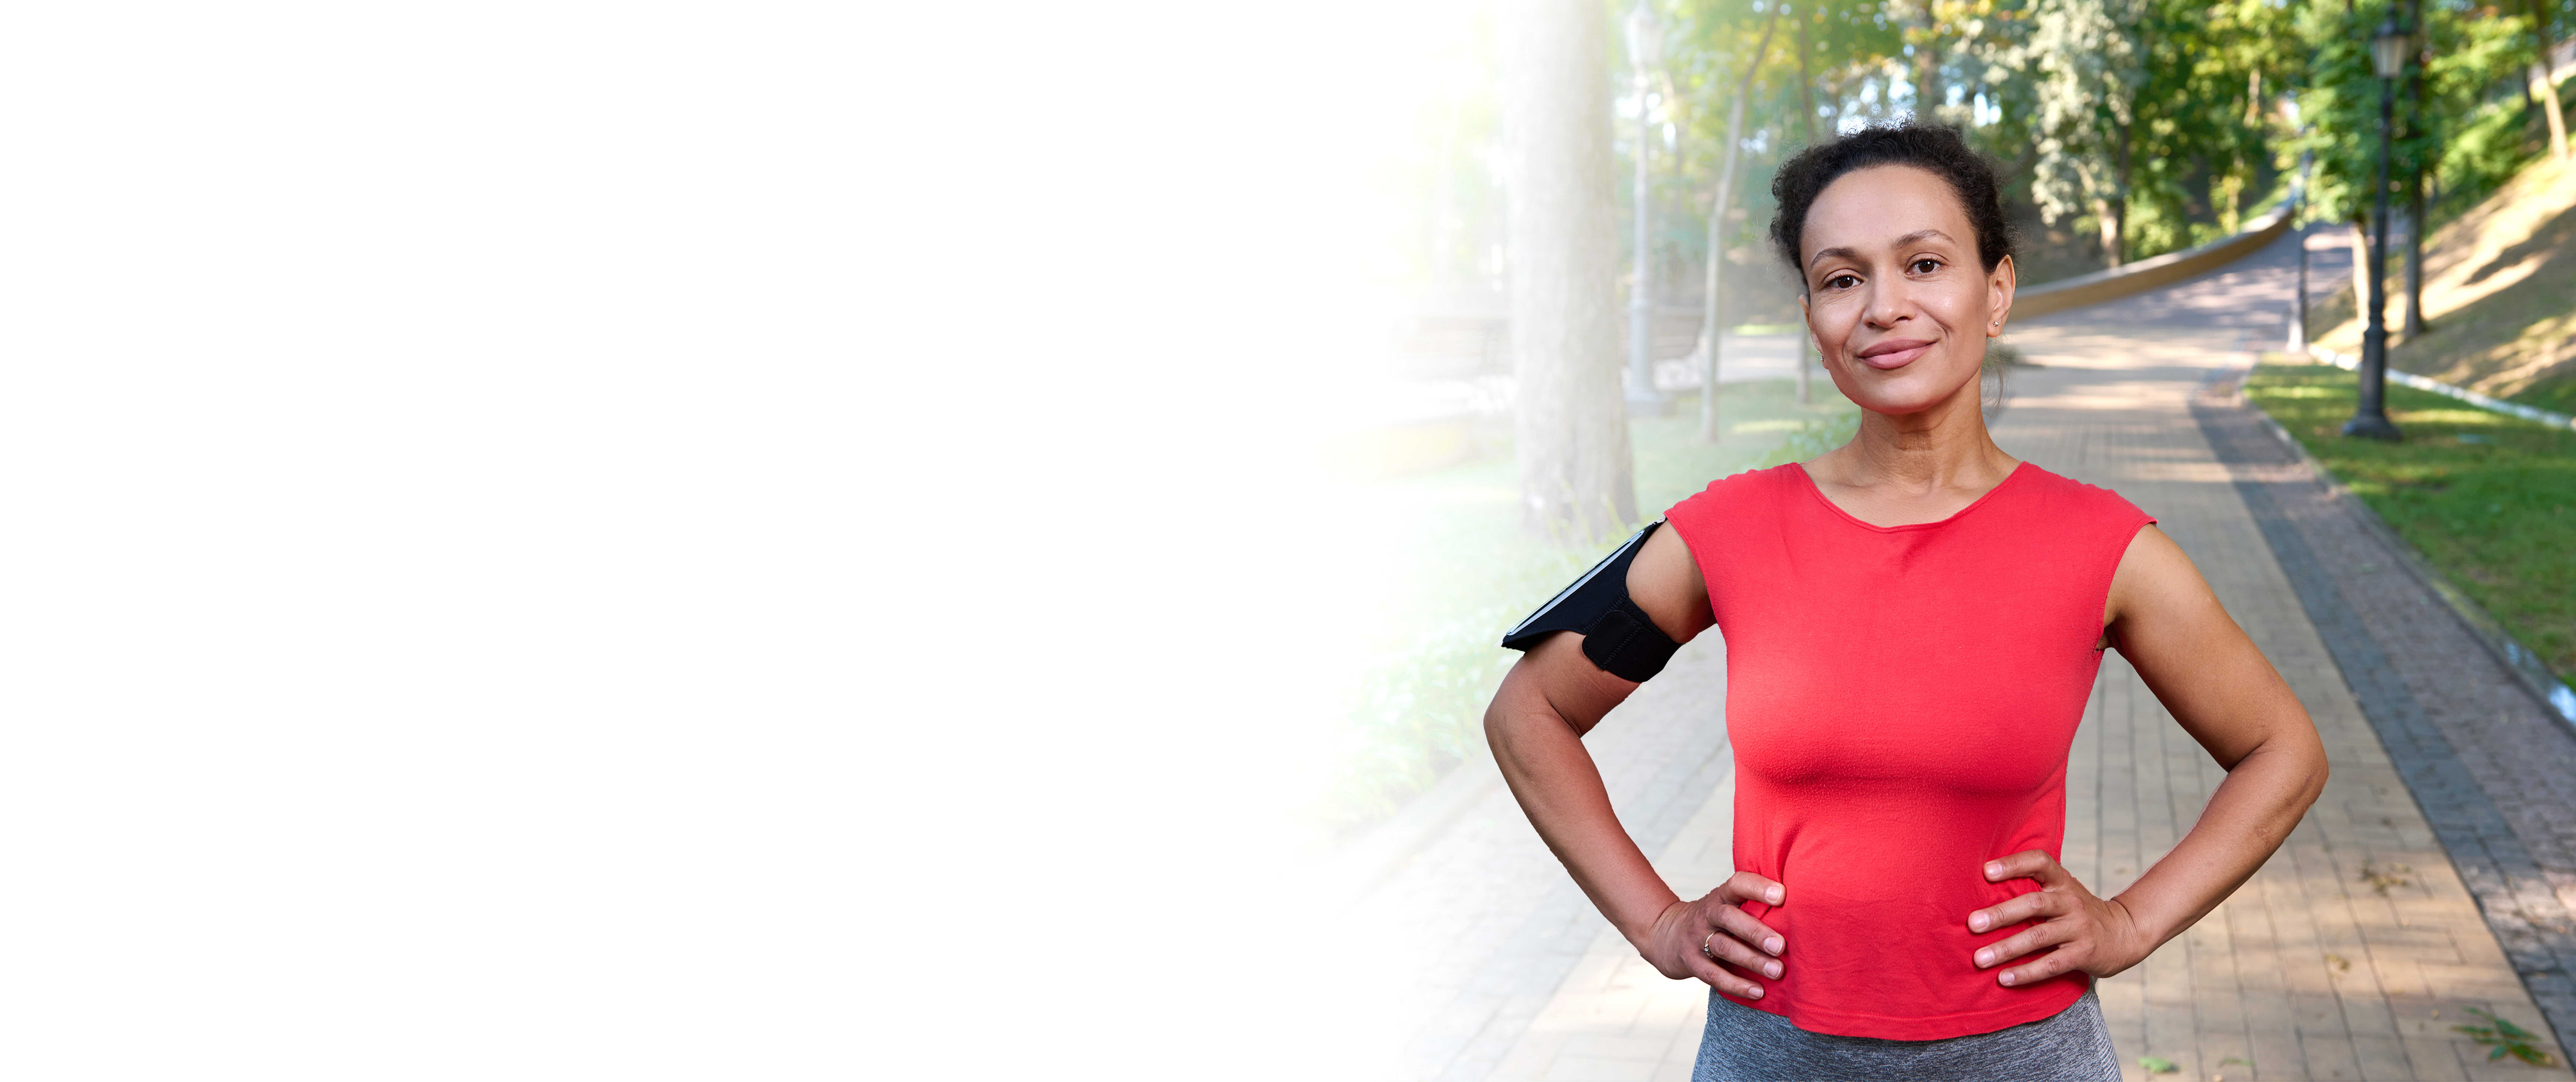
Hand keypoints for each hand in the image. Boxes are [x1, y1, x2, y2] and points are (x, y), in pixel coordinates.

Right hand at [1640, 871, 1786, 998]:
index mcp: (1721, 896)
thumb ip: (1754, 905)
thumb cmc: (1715, 921)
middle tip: (1781, 946)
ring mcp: (1696, 938)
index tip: (1782, 895)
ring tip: (1777, 971)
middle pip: (1729, 918)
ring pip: (1723, 947)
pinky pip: (1713, 975)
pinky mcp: (1690, 961)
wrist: (1667, 935)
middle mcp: (1707, 914)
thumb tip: (1804, 913)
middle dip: (1756, 932)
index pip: (1737, 884)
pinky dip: (1736, 985)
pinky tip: (1758, 992)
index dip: (1758, 887)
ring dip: (1751, 960)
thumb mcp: (1727, 904)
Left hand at [1965, 850, 2148, 985]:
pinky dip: (2026, 972)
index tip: (1986, 871)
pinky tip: (2004, 978)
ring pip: (2038, 937)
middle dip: (2000, 914)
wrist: (2125, 933)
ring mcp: (2078, 928)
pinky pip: (2051, 964)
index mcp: (2061, 882)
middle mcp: (2070, 901)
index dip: (2013, 864)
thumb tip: (1980, 889)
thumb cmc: (2078, 911)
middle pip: (2033, 904)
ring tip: (1979, 959)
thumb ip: (2033, 888)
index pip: (2039, 862)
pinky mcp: (2084, 954)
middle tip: (1972, 924)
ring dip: (2006, 948)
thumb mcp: (2062, 891)